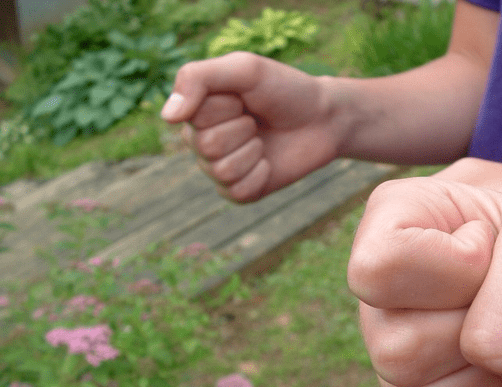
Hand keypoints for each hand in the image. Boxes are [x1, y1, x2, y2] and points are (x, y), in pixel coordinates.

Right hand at [161, 52, 340, 201]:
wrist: (323, 119)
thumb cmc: (284, 89)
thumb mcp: (244, 69)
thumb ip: (198, 78)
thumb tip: (168, 116)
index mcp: (196, 111)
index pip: (192, 116)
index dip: (226, 106)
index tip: (243, 97)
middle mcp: (201, 140)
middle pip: (205, 145)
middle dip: (242, 129)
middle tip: (257, 120)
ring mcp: (219, 168)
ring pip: (220, 170)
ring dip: (252, 152)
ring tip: (263, 140)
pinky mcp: (240, 191)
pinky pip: (236, 192)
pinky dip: (259, 176)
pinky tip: (268, 163)